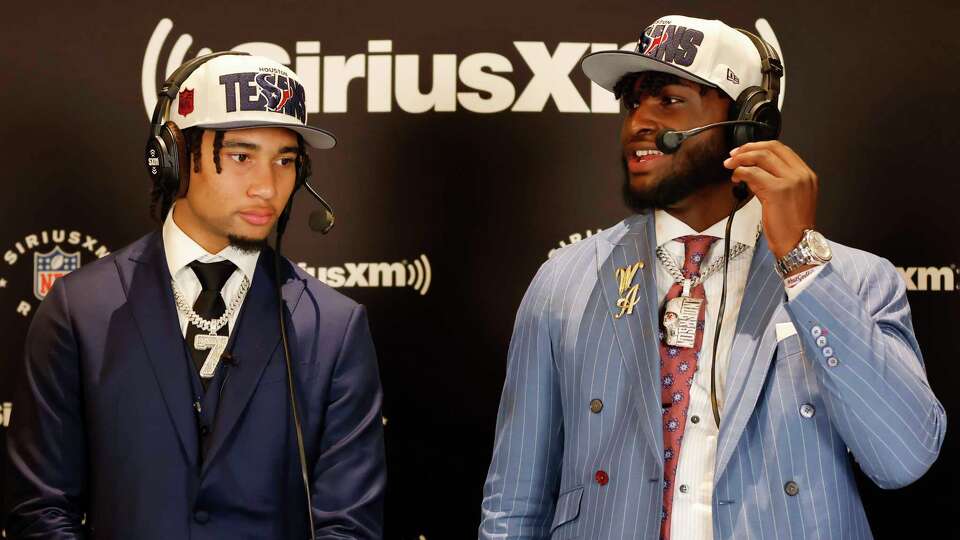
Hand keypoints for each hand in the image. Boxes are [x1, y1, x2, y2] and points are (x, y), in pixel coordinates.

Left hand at [723, 141, 817, 258]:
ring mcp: (791, 181)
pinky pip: (752, 173)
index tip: (745, 150)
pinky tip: (736, 178)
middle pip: (772, 147)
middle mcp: (801, 174)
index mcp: (806, 174)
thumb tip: (752, 170)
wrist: (797, 244)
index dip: (760, 146)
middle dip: (748, 148)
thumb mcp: (790, 197)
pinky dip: (740, 172)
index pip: (782, 149)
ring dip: (741, 159)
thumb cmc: (791, 226)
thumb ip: (776, 180)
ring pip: (761, 156)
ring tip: (731, 166)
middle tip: (734, 155)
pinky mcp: (777, 190)